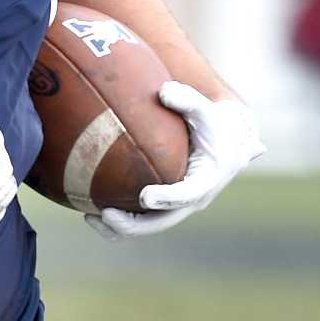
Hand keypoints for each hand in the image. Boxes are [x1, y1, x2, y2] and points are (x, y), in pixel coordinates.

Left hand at [87, 83, 263, 239]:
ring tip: (90, 218)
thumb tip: (163, 91)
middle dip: (133, 223)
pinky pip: (141, 223)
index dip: (167, 198)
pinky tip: (90, 215)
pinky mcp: (167, 209)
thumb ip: (188, 100)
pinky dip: (117, 226)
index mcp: (207, 180)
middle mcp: (193, 200)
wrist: (229, 142)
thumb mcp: (207, 110)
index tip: (145, 196)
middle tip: (105, 214)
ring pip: (148, 227)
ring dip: (119, 229)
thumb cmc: (215, 123)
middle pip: (162, 222)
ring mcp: (179, 208)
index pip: (187, 195)